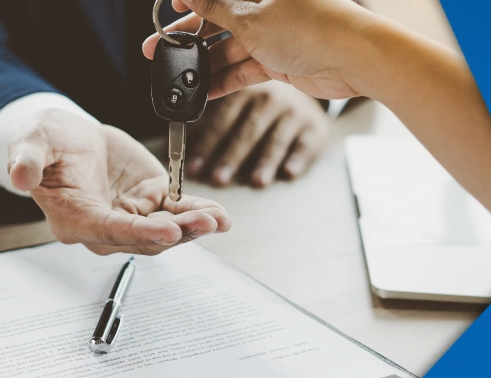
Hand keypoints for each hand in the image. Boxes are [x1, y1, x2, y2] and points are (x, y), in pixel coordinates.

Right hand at [8, 109, 230, 254]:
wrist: (68, 137)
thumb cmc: (47, 143)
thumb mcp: (31, 142)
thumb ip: (26, 160)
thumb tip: (18, 176)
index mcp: (74, 219)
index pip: (108, 231)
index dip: (138, 232)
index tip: (166, 230)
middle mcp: (105, 227)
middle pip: (143, 237)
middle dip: (176, 233)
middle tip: (204, 223)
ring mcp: (131, 216)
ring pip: (165, 230)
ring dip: (193, 227)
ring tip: (218, 220)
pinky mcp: (151, 202)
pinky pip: (177, 212)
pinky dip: (198, 213)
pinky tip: (220, 215)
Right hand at [143, 0, 378, 99]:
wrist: (352, 59)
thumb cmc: (310, 26)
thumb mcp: (252, 17)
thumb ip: (216, 8)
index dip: (192, 3)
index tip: (170, 12)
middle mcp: (266, 8)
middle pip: (218, 21)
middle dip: (190, 38)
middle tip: (160, 51)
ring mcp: (272, 35)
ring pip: (229, 49)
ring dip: (205, 64)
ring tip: (179, 79)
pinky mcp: (279, 61)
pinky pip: (244, 70)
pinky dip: (225, 81)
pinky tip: (204, 92)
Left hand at [187, 81, 328, 186]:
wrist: (310, 84)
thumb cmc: (263, 98)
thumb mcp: (240, 93)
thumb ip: (213, 109)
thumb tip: (175, 129)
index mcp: (244, 88)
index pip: (221, 118)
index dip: (206, 144)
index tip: (192, 168)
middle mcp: (270, 97)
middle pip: (247, 131)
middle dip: (231, 156)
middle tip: (218, 179)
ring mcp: (294, 111)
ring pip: (276, 138)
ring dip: (265, 161)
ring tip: (256, 181)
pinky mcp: (315, 126)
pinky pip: (305, 143)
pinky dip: (298, 158)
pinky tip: (289, 173)